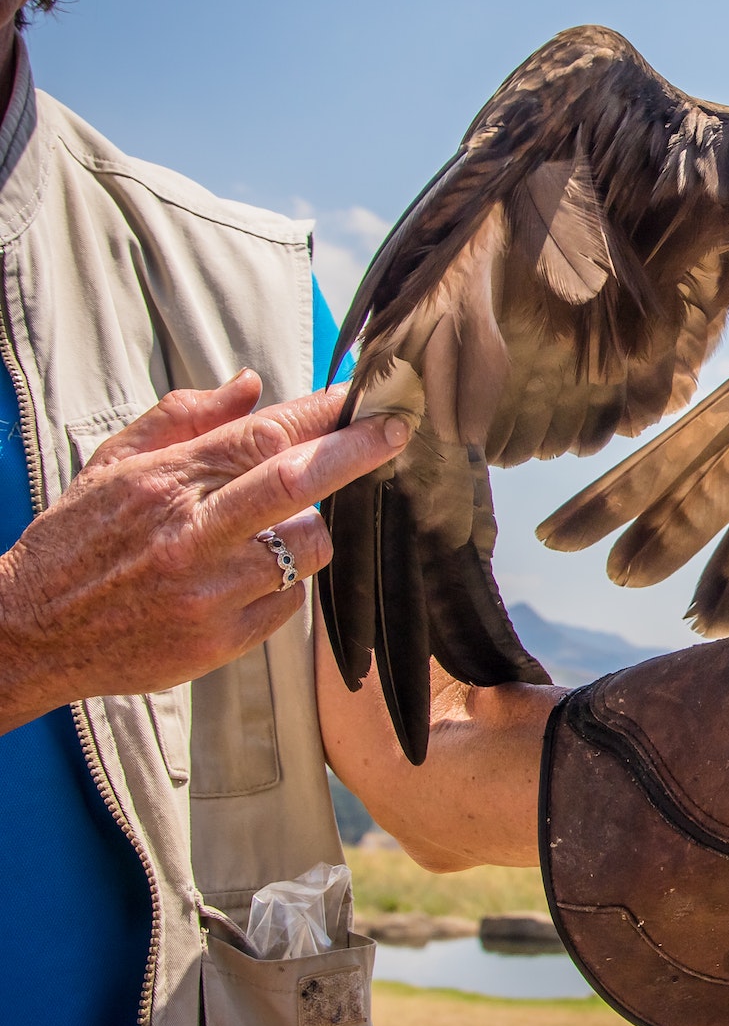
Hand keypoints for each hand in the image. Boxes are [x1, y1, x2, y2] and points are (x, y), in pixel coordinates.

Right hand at [0, 370, 410, 731]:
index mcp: (165, 483)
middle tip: (396, 430)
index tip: (365, 398)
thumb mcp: (113, 465)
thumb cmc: (78, 541)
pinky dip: (283, 584)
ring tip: (271, 532)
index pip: (262, 436)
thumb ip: (184, 418)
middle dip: (356, 451)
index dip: (321, 413)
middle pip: (294, 482)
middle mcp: (190, 535)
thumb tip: (252, 384)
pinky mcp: (221, 641)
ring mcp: (209, 592)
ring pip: (306, 547)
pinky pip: (289, 602)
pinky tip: (245, 580)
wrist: (30, 632)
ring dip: (309, 530)